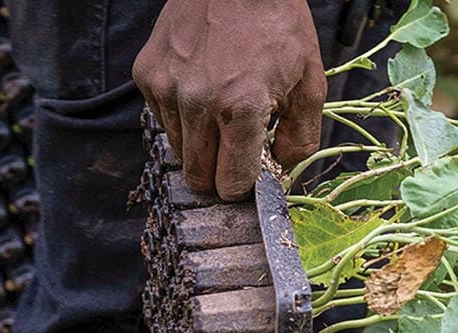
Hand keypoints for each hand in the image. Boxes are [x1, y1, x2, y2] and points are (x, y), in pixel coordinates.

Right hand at [133, 0, 326, 200]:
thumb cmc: (275, 23)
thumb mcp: (309, 82)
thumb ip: (301, 139)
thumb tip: (284, 171)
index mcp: (240, 109)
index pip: (231, 184)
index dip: (244, 185)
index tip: (252, 174)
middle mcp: (198, 103)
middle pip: (199, 177)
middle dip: (219, 174)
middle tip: (235, 151)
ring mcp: (167, 89)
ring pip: (179, 153)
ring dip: (200, 146)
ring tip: (220, 114)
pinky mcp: (148, 75)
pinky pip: (162, 121)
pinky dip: (181, 118)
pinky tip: (201, 92)